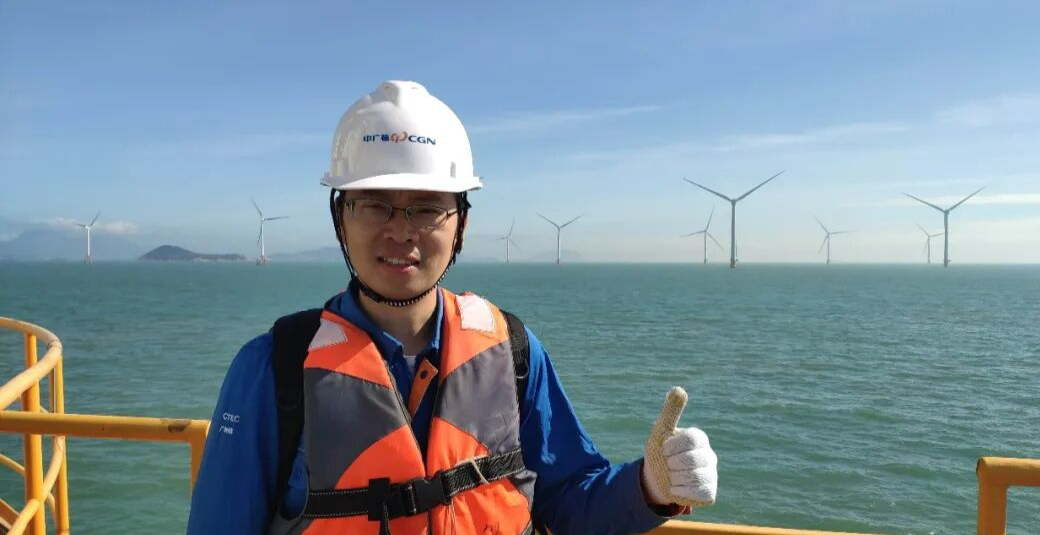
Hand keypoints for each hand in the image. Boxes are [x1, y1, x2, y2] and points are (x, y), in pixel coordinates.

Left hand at [641, 387, 717, 507]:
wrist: (655, 479)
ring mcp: (712, 474)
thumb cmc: (659, 453)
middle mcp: (710, 455)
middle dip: (672, 464)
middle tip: (668, 465)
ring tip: (672, 476)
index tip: (664, 450)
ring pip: (695, 477)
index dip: (672, 447)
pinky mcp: (710, 492)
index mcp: (699, 438)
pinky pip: (699, 493)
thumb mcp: (661, 431)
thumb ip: (670, 412)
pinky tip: (677, 488)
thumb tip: (678, 389)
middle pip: (691, 459)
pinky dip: (682, 492)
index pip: (690, 439)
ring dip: (675, 479)